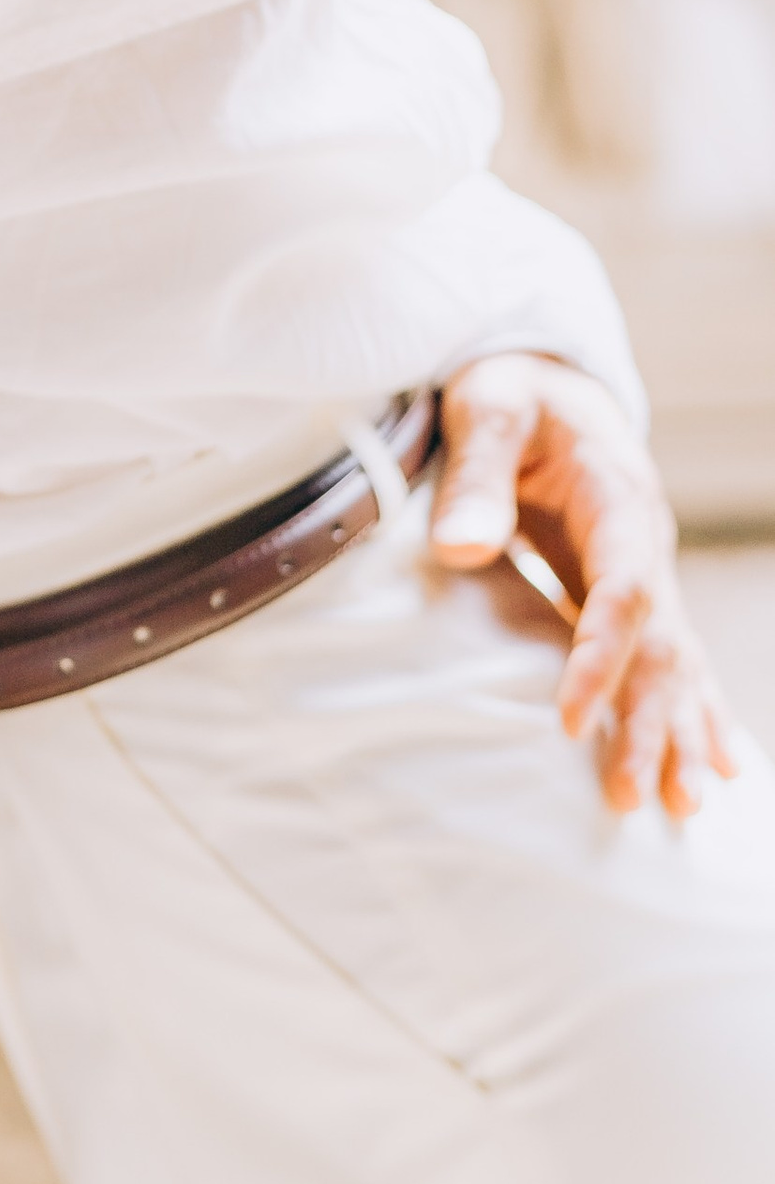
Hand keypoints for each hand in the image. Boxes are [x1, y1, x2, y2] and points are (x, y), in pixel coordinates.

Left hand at [430, 353, 740, 819]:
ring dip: (681, 731)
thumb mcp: (487, 408)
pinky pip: (671, 656)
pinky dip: (698, 711)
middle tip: (641, 797)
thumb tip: (462, 549)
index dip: (600, 658)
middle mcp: (645, 542)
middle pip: (661, 643)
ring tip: (682, 805)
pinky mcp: (632, 588)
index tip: (570, 721)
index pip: (623, 591)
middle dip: (654, 721)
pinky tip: (723, 765)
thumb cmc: (511, 392)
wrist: (546, 378)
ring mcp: (646, 568)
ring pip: (675, 661)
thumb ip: (477, 475)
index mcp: (617, 497)